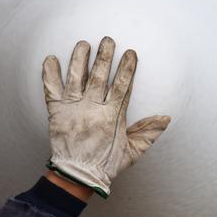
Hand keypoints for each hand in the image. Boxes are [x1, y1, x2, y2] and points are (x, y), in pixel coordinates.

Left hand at [42, 37, 169, 197]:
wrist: (77, 176)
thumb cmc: (106, 164)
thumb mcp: (133, 152)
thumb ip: (149, 133)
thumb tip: (166, 118)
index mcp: (112, 116)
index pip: (122, 86)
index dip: (127, 68)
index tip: (131, 53)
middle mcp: (92, 109)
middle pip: (100, 76)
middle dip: (104, 57)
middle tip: (107, 40)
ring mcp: (73, 109)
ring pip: (76, 78)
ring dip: (80, 59)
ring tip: (83, 44)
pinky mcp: (56, 112)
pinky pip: (51, 89)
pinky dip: (50, 74)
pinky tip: (50, 58)